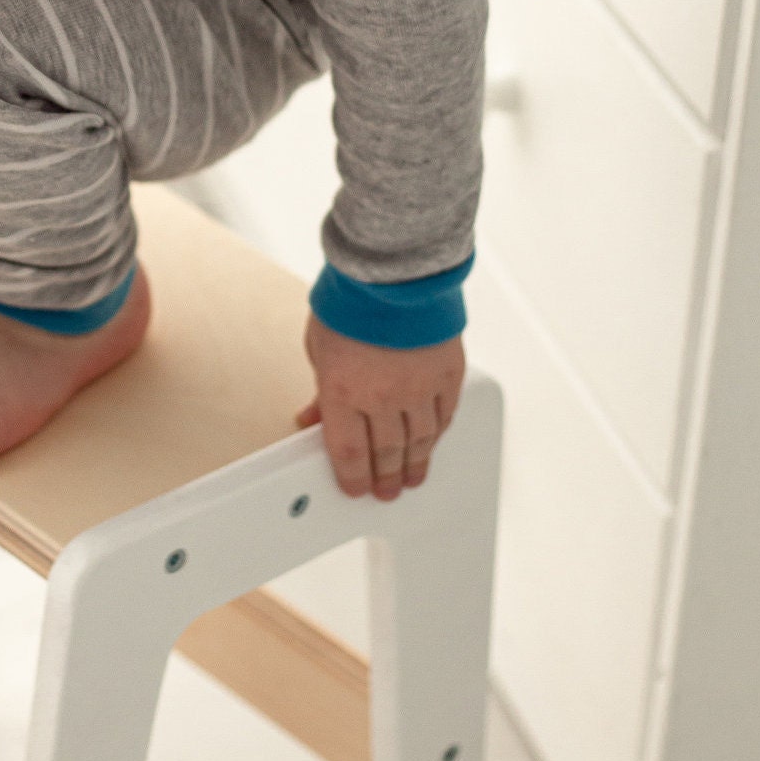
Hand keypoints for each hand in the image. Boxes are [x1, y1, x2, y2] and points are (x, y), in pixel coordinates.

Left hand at [295, 316, 463, 501]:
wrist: (393, 270)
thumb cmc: (350, 303)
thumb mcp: (318, 347)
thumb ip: (320, 390)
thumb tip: (312, 417)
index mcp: (344, 391)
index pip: (348, 452)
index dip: (352, 478)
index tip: (355, 489)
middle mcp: (384, 396)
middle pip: (386, 452)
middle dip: (384, 477)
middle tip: (386, 491)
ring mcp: (419, 387)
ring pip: (420, 440)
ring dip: (414, 464)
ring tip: (411, 477)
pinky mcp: (448, 373)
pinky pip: (445, 415)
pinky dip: (438, 433)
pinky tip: (432, 442)